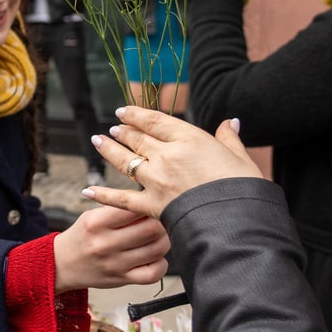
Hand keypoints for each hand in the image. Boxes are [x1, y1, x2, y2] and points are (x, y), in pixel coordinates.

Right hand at [53, 204, 168, 292]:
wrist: (62, 264)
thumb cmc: (82, 236)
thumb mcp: (91, 216)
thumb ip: (116, 209)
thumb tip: (147, 200)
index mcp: (96, 222)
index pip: (133, 208)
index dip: (147, 204)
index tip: (151, 203)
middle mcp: (105, 243)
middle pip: (151, 229)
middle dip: (162, 221)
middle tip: (162, 218)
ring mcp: (115, 264)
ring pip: (156, 249)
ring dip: (164, 240)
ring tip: (160, 235)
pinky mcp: (122, 280)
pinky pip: (153, 274)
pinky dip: (161, 264)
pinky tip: (156, 257)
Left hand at [83, 107, 263, 218]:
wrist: (237, 221)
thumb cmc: (244, 189)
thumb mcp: (240, 158)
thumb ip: (230, 139)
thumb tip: (231, 122)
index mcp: (188, 139)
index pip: (155, 121)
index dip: (137, 114)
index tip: (124, 111)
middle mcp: (167, 156)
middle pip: (138, 139)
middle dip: (124, 131)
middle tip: (113, 127)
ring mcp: (157, 181)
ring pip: (126, 161)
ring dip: (109, 149)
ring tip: (97, 140)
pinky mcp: (153, 205)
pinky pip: (122, 199)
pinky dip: (103, 194)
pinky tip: (87, 190)